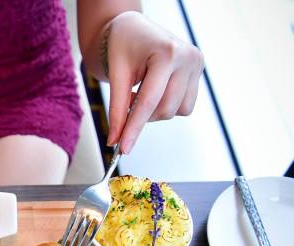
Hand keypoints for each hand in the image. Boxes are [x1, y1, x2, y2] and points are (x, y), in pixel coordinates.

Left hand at [105, 11, 203, 153]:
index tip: (123, 149)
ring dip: (154, 111)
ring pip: (176, 111)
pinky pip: (184, 105)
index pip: (149, 101)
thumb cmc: (122, 44)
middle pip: (164, 110)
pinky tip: (155, 89)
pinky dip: (166, 105)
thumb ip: (116, 109)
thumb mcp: (116, 74)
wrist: (134, 27)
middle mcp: (188, 58)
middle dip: (142, 115)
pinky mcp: (198, 71)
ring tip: (140, 90)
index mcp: (167, 53)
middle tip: (126, 100)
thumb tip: (115, 140)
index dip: (134, 128)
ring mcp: (197, 65)